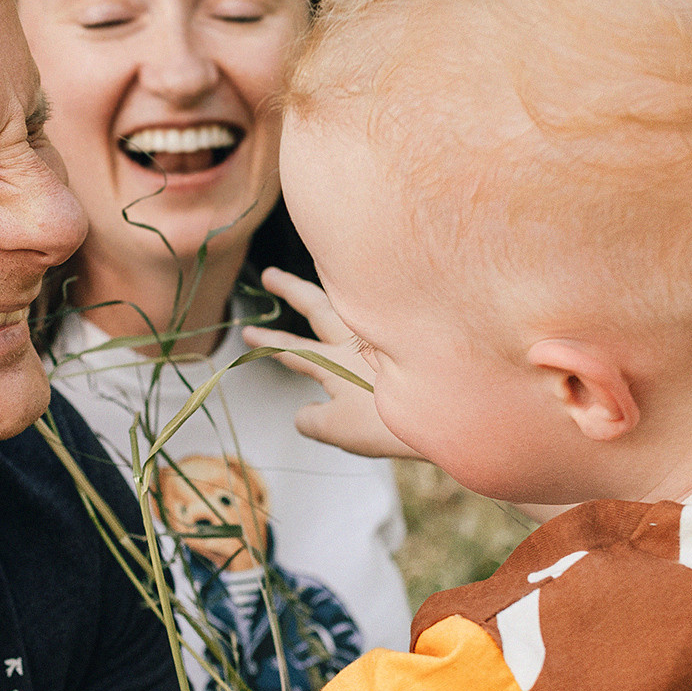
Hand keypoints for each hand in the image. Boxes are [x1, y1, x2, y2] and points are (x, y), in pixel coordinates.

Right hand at [241, 267, 415, 459]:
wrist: (444, 411)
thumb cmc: (388, 422)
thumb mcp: (339, 429)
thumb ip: (312, 421)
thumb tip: (302, 415)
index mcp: (333, 362)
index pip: (292, 349)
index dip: (268, 344)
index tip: (247, 334)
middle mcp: (356, 338)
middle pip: (316, 306)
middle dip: (290, 290)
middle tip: (269, 275)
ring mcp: (383, 334)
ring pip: (350, 297)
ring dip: (332, 280)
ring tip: (324, 261)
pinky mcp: (411, 336)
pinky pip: (385, 303)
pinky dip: (372, 290)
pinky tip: (381, 286)